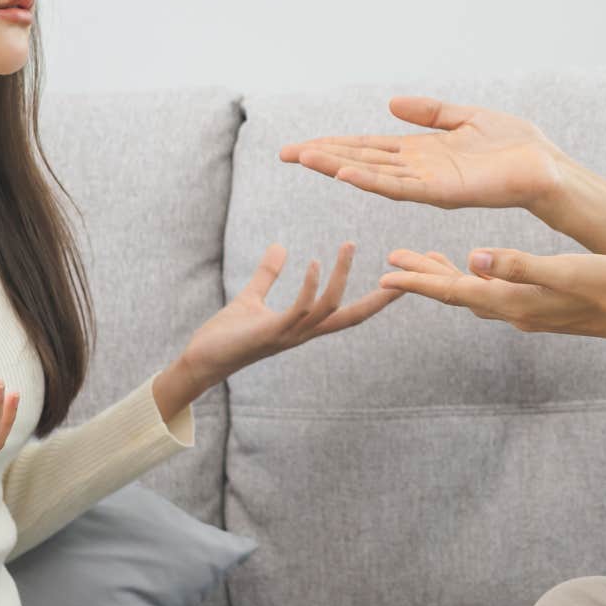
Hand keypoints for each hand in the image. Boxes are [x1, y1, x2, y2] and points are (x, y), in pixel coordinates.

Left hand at [177, 241, 403, 385]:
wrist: (201, 359)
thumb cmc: (226, 334)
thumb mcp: (251, 297)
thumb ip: (268, 274)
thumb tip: (280, 246)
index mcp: (304, 326)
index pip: (348, 313)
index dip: (375, 300)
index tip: (398, 283)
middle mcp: (304, 333)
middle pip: (352, 317)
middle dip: (379, 300)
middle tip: (403, 278)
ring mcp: (289, 334)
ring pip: (328, 308)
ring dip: (340, 277)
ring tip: (348, 246)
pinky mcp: (271, 332)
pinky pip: (300, 309)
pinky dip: (311, 287)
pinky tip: (315, 263)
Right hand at [278, 97, 570, 210]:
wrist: (547, 167)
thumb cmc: (515, 146)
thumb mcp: (465, 118)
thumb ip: (429, 112)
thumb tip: (391, 104)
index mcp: (422, 153)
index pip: (369, 148)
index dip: (335, 145)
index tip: (302, 145)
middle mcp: (418, 171)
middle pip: (362, 162)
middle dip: (324, 158)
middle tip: (285, 153)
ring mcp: (428, 184)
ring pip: (373, 175)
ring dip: (338, 167)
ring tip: (305, 158)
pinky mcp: (443, 193)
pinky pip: (401, 188)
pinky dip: (372, 180)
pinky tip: (347, 172)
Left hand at [378, 247, 605, 342]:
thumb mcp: (563, 270)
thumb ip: (518, 265)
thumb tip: (474, 259)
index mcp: (515, 301)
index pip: (456, 292)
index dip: (419, 283)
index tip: (386, 275)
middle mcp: (516, 311)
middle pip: (458, 294)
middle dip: (424, 278)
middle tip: (391, 264)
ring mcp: (529, 312)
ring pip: (475, 295)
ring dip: (448, 280)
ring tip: (425, 263)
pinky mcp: (543, 308)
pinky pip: (496, 295)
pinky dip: (476, 281)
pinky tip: (480, 271)